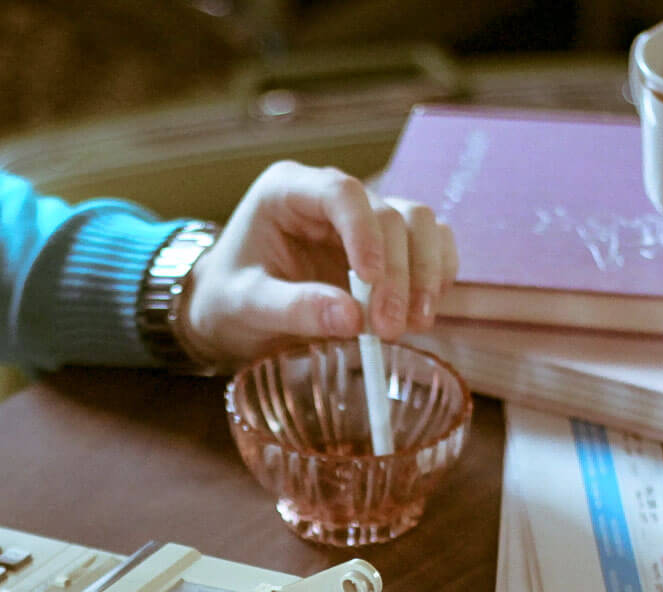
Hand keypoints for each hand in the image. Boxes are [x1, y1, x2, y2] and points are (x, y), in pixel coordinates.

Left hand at [179, 160, 457, 369]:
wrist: (231, 313)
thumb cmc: (228, 301)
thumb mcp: (247, 306)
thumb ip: (294, 308)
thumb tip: (352, 318)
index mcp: (288, 191)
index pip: (340, 193)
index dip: (364, 232)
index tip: (370, 282)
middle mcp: (331, 196)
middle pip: (388, 213)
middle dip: (397, 273)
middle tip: (389, 329)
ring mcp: (363, 218)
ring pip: (418, 224)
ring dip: (424, 274)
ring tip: (414, 325)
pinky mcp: (385, 245)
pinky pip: (428, 245)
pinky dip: (434, 276)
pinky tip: (424, 312)